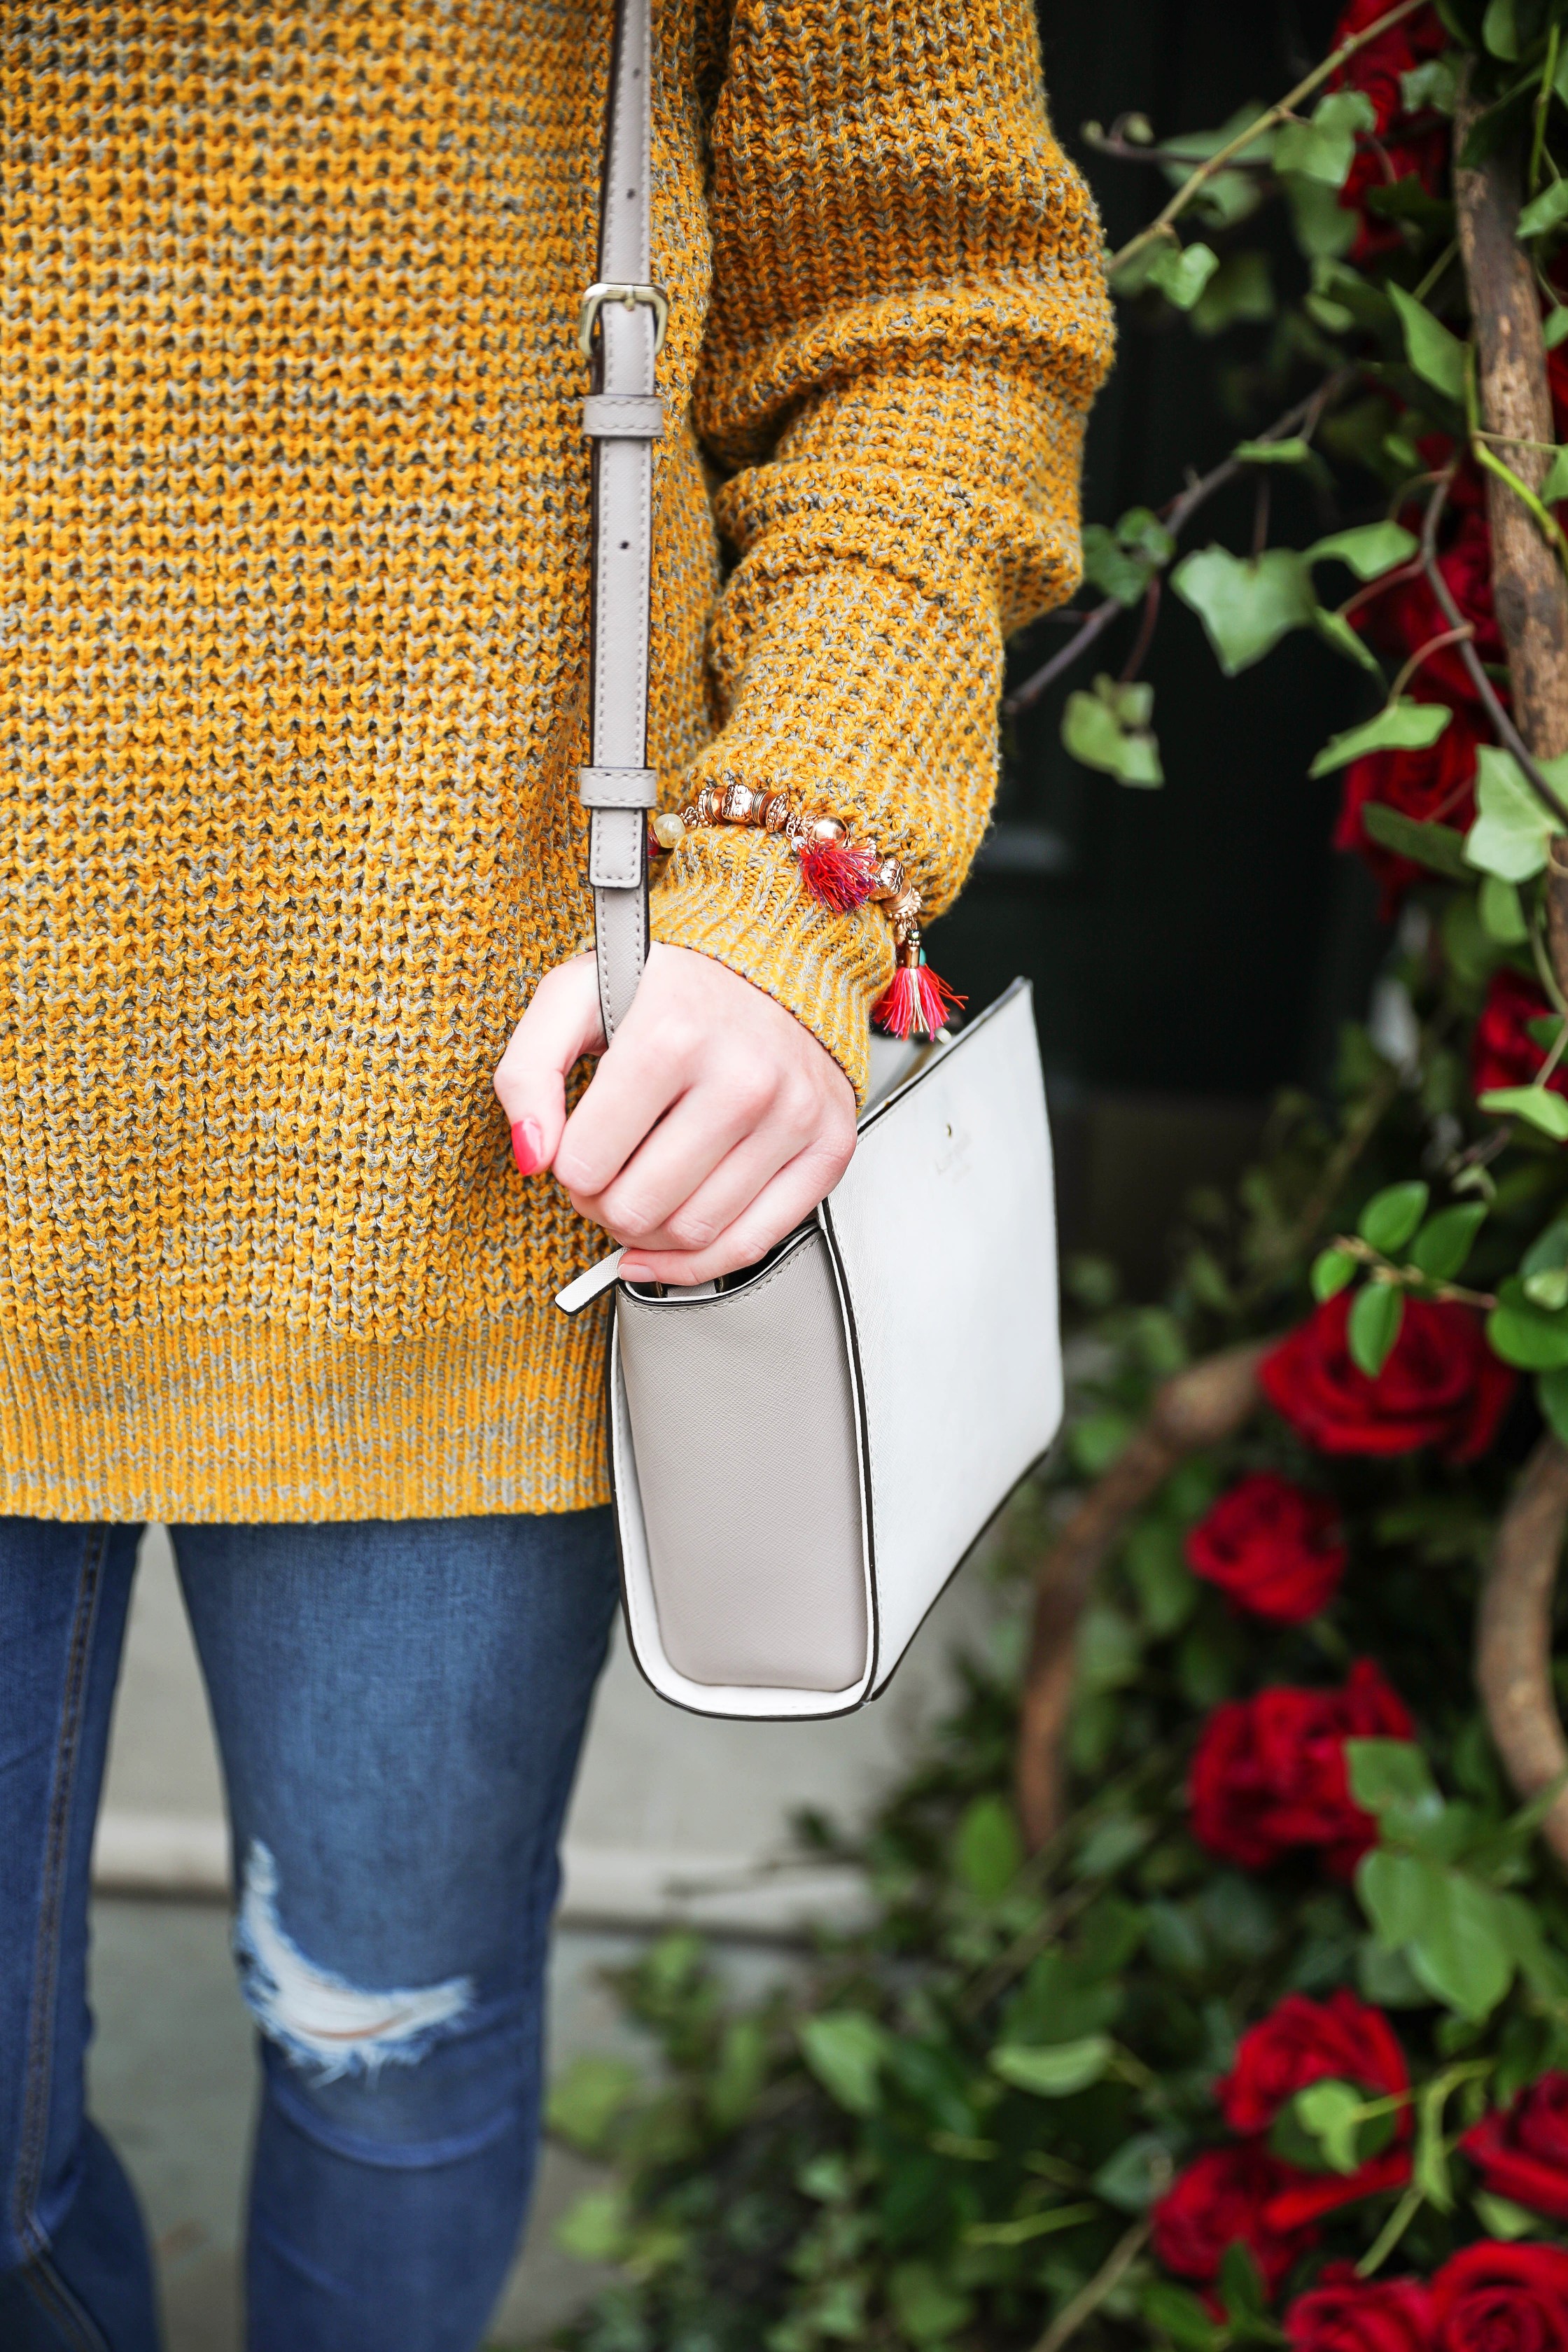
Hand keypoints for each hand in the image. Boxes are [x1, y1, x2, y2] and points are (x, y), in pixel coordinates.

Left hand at [493, 944, 856, 1284]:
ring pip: (692, 1232)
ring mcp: (792, 1116)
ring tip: (641, 1191)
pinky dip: (698, 1262)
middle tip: (605, 1176)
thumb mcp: (574, 997)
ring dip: (648, 1232)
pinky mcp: (828, 1146)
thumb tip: (531, 1154)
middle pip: (638, 1207)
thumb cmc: (674, 984)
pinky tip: (666, 1249)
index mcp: (673, 1034)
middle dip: (603, 1205)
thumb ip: (528, 1070)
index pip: (586, 1164)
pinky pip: (753, 1244)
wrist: (779, 957)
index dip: (566, 1169)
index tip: (575, 1149)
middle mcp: (743, 1078)